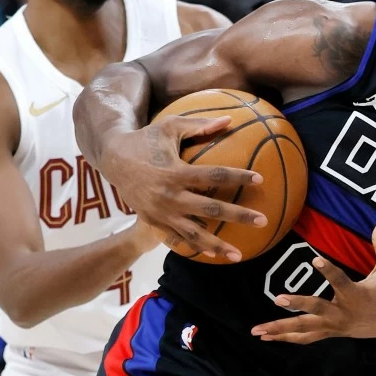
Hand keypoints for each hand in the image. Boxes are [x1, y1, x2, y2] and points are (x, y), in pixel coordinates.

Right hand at [105, 115, 267, 261]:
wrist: (113, 160)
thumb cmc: (146, 139)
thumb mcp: (170, 127)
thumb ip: (200, 126)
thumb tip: (229, 120)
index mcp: (176, 172)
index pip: (214, 176)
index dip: (238, 177)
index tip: (260, 179)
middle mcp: (170, 196)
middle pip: (211, 209)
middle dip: (238, 216)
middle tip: (263, 220)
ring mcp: (161, 213)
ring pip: (194, 234)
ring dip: (218, 245)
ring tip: (239, 254)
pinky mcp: (154, 221)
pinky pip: (178, 239)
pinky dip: (195, 247)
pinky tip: (213, 254)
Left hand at [251, 212, 375, 343]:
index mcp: (358, 295)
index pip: (341, 280)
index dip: (329, 270)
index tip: (315, 259)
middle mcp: (343, 313)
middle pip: (316, 310)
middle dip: (297, 304)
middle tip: (278, 297)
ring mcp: (335, 326)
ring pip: (305, 329)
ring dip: (280, 329)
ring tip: (258, 330)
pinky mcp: (331, 332)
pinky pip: (306, 338)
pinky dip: (287, 338)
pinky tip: (269, 337)